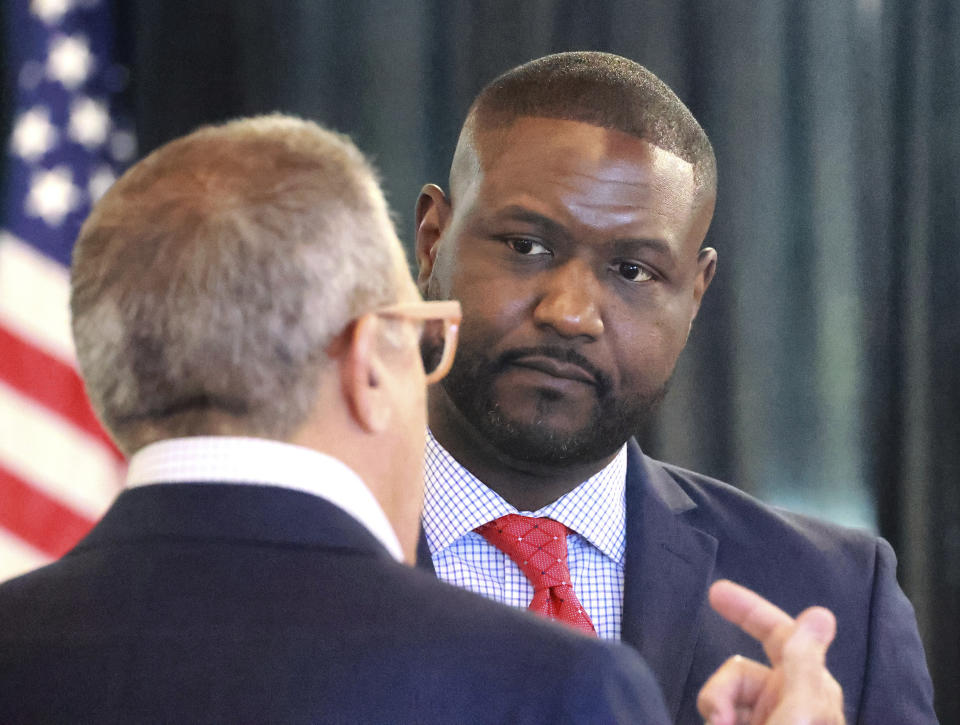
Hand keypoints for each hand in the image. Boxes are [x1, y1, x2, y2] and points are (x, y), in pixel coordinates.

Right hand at [697, 579, 844, 724]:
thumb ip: (803, 664)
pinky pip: (718, 714)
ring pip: (725, 695)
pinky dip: (714, 722)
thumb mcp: (799, 714)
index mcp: (811, 687)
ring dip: (716, 710)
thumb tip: (821, 614)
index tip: (716, 592)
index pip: (778, 634)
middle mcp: (790, 701)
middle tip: (718, 718)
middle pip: (739, 670)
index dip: (748, 609)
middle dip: (721, 691)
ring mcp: (769, 719)